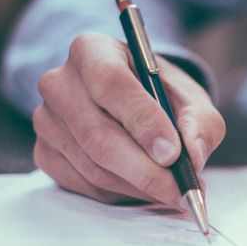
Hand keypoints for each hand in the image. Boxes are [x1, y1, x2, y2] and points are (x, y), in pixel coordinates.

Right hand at [33, 33, 224, 205]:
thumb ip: (200, 123)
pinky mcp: (46, 153)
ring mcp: (47, 120)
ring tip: (174, 192)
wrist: (137, 105)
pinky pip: (85, 185)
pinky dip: (122, 194)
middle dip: (146, 171)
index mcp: (93, 51)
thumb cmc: (164, 97)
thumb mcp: (192, 101)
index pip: (111, 83)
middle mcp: (60, 83)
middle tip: (181, 190)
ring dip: (139, 187)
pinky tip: (146, 189)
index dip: (143, 122)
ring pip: (93, 167)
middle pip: (98, 135)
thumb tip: (194, 156)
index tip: (173, 153)